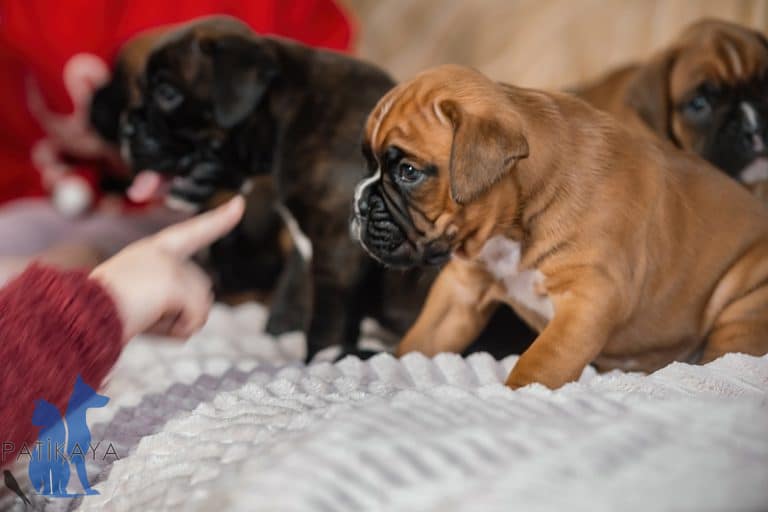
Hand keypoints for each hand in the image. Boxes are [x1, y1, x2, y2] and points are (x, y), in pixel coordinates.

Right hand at [90, 196, 244, 342]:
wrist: (78, 315)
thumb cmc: (101, 313)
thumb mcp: (138, 297)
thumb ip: (168, 297)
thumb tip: (198, 317)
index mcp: (153, 250)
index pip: (194, 231)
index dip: (220, 219)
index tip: (241, 203)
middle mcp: (163, 252)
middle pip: (202, 290)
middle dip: (183, 314)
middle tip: (144, 315)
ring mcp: (169, 265)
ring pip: (202, 306)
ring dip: (178, 324)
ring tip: (144, 317)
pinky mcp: (173, 283)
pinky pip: (196, 318)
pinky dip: (178, 330)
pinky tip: (150, 322)